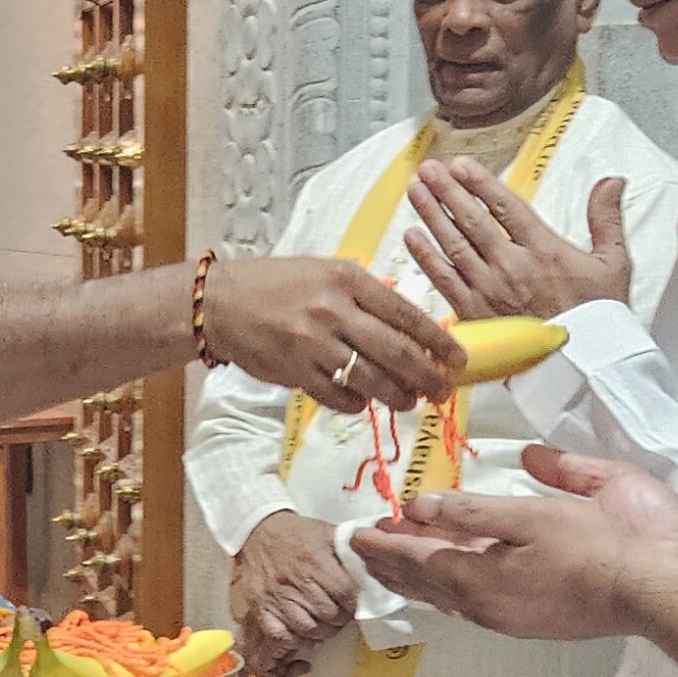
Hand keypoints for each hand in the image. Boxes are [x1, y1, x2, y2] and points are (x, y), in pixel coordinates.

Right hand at [203, 254, 461, 412]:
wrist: (220, 303)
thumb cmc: (276, 285)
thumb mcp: (325, 272)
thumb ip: (365, 296)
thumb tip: (409, 325)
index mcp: (347, 280)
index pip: (405, 314)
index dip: (438, 341)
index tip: (457, 359)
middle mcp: (332, 310)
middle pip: (395, 352)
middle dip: (426, 377)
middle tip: (442, 392)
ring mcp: (312, 344)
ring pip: (370, 379)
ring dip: (396, 396)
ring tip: (408, 402)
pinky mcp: (295, 371)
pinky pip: (338, 395)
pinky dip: (356, 403)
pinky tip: (363, 402)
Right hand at [230, 512, 359, 676]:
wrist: (259, 530)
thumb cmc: (297, 533)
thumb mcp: (328, 532)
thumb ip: (352, 549)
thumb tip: (376, 563)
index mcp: (317, 562)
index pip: (346, 594)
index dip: (354, 605)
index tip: (353, 605)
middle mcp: (298, 581)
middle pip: (329, 615)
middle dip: (339, 619)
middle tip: (339, 615)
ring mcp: (278, 597)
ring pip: (308, 629)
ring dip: (320, 631)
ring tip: (322, 623)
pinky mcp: (262, 607)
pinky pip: (281, 634)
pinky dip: (294, 637)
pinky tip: (301, 630)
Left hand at [349, 443, 677, 640]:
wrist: (654, 593)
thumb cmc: (598, 547)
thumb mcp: (531, 515)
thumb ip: (473, 512)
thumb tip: (420, 506)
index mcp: (478, 578)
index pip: (415, 558)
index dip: (385, 543)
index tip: (356, 531)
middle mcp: (484, 607)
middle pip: (423, 583)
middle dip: (392, 562)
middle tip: (365, 545)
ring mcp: (507, 618)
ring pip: (445, 596)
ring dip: (417, 576)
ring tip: (396, 561)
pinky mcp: (530, 621)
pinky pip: (469, 604)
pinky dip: (447, 586)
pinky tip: (451, 579)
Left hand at [403, 158, 634, 320]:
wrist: (583, 366)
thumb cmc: (597, 318)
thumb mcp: (614, 264)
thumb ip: (607, 218)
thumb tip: (613, 180)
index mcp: (544, 250)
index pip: (505, 206)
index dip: (480, 183)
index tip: (461, 165)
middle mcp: (512, 266)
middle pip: (473, 220)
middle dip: (448, 191)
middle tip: (429, 170)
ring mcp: (489, 291)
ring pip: (454, 245)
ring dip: (432, 215)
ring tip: (416, 191)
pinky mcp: (475, 314)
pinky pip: (444, 280)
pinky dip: (426, 257)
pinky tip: (411, 236)